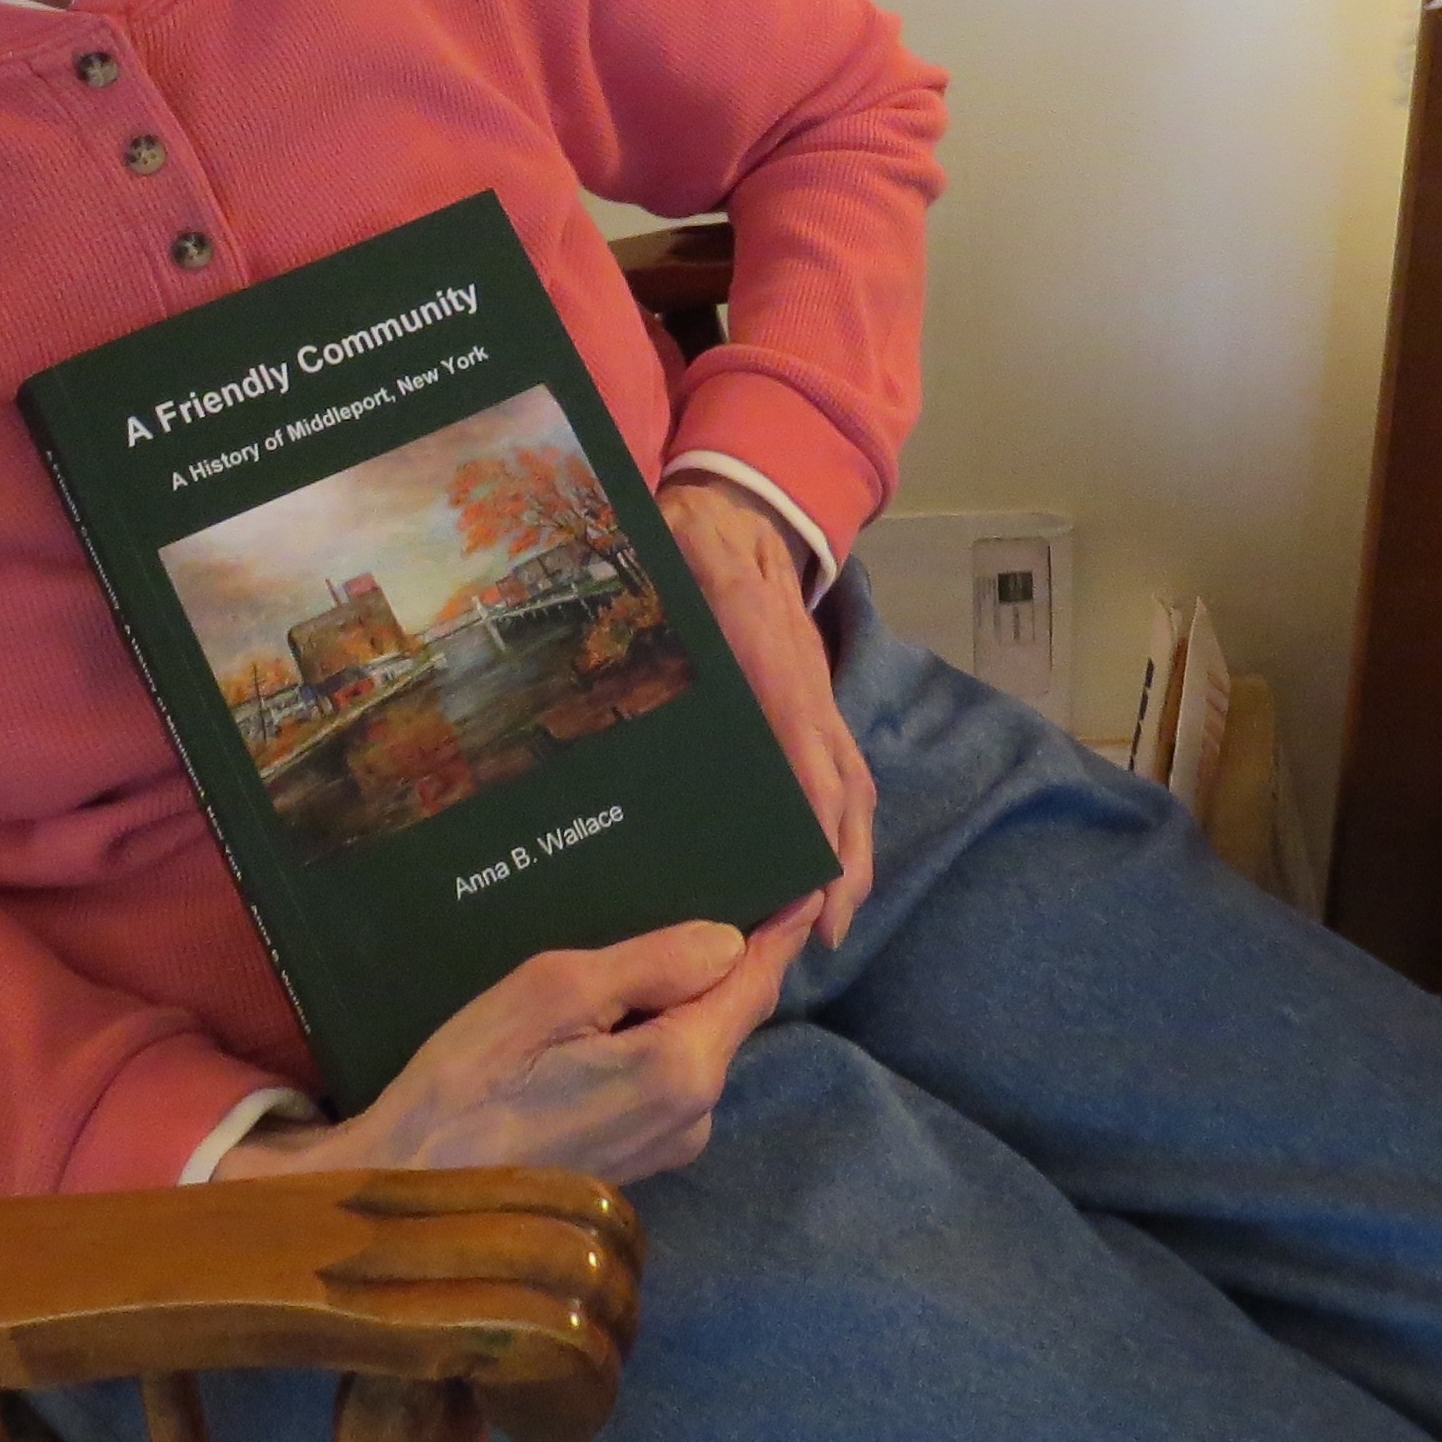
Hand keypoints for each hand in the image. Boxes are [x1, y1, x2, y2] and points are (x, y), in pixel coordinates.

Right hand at [213, 901, 815, 1185]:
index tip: (803, 878)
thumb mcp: (550, 995)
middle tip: (717, 885)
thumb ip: (648, 964)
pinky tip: (615, 1009)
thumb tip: (728, 939)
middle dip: (728, 956)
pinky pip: (668, 1076)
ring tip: (650, 939)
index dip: (780, 928)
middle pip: (730, 1013)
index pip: (754, 980)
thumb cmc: (468, 1084)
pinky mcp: (638, 1160)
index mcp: (681, 1067)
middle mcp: (694, 1115)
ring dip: (684, 997)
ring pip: (697, 1045)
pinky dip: (657, 1034)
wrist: (412, 1191)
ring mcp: (669, 1145)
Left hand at [658, 474, 874, 947]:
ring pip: (850, 779)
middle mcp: (802, 677)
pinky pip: (839, 769)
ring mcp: (814, 691)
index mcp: (761, 642)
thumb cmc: (684, 539)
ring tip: (825, 925)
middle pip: (844, 776)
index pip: (801, 732)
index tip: (817, 869)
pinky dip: (841, 826)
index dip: (814, 804)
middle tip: (823, 933)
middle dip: (846, 857)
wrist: (737, 508)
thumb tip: (592, 673)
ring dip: (850, 852)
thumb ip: (634, 613)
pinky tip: (819, 874)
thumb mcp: (658, 561)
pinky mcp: (811, 702)